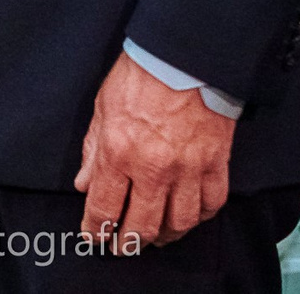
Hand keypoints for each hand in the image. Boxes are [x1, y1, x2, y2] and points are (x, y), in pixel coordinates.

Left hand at [74, 53, 235, 249]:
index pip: (103, 209)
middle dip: (128, 243)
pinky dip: (200, 216)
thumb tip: (84, 182)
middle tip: (123, 245)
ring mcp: (187, 168)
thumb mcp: (103, 106)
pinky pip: (210, 203)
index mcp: (118, 152)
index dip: (96, 231)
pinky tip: (189, 215)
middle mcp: (152, 167)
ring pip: (178, 223)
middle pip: (141, 226)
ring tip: (156, 237)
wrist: (185, 54)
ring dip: (164, 236)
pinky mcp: (215, 162)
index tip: (95, 236)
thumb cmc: (142, 73)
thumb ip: (93, 148)